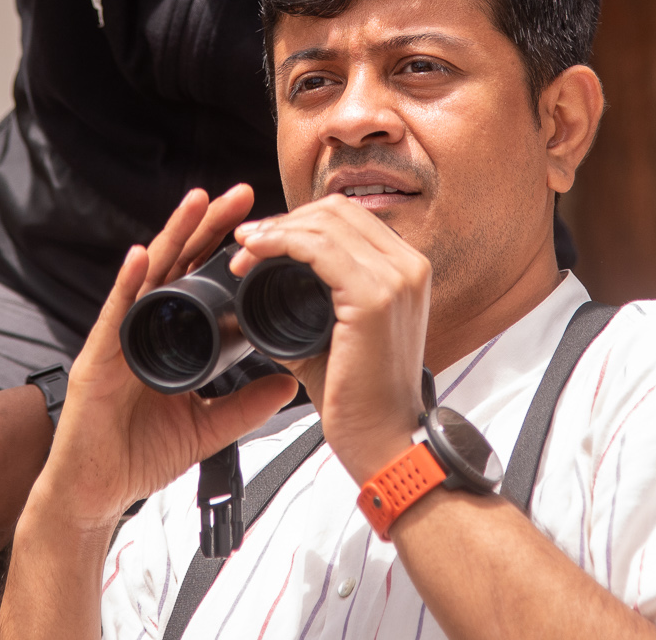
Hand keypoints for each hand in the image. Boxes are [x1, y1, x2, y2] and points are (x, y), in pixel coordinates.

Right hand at [27, 185, 296, 529]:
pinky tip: (142, 256)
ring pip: (148, 277)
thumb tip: (288, 384)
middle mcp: (142, 328)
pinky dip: (127, 284)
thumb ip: (244, 406)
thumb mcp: (206, 429)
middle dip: (208, 226)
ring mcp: (118, 340)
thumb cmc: (135, 456)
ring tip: (197, 202)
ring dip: (172, 236)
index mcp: (168, 337)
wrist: (95, 494)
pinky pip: (114, 315)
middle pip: (179, 265)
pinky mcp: (97, 360)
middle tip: (242, 194)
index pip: (201, 280)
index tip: (264, 223)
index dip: (228, 249)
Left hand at [232, 193, 429, 482]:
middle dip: (284, 221)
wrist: (386, 444)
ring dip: (276, 231)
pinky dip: (282, 243)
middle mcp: (410, 267)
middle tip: (247, 243)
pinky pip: (320, 249)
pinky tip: (256, 253)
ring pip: (325, 223)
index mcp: (406, 271)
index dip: (299, 220)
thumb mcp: (338, 333)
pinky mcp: (376, 297)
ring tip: (244, 251)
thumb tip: (262, 282)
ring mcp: (397, 279)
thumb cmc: (361, 400)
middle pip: (337, 211)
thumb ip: (311, 301)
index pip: (348, 219)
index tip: (261, 240)